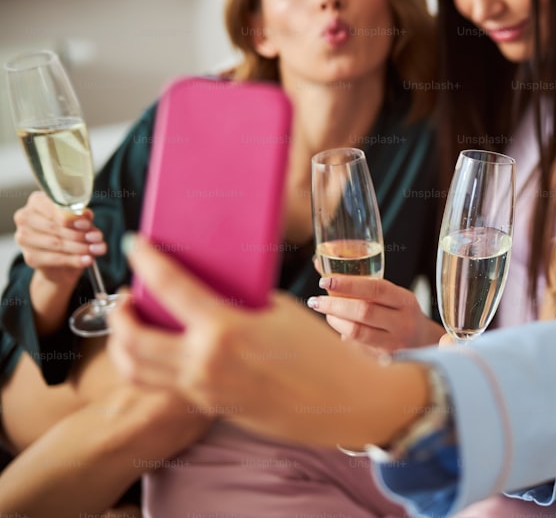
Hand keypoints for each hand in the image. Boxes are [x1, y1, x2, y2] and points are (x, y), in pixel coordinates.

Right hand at [13, 191, 105, 284]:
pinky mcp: (29, 257)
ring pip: (55, 242)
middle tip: (95, 239)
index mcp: (37, 200)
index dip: (72, 217)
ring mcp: (24, 237)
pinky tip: (87, 260)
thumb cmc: (71, 232)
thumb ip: (85, 218)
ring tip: (94, 250)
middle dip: (78, 234)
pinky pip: (54, 258)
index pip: (53, 206)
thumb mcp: (82, 221)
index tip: (87, 224)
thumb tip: (87, 218)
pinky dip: (74, 260)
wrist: (63, 261)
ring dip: (79, 247)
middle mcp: (25, 217)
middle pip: (55, 226)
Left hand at [107, 235, 425, 448]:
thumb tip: (211, 285)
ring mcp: (203, 389)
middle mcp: (205, 363)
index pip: (168, 286)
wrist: (341, 401)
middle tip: (127, 296)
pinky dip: (151, 363)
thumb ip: (239, 299)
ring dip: (123, 345)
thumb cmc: (319, 350)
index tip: (134, 243)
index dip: (145, 260)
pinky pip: (163, 384)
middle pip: (132, 338)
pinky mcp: (209, 406)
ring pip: (135, 370)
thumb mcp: (279, 310)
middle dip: (118, 314)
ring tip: (134, 325)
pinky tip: (166, 347)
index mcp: (225, 330)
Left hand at [307, 275, 445, 350]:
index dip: (349, 284)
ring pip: (357, 332)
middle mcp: (402, 322)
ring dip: (335, 321)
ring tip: (326, 313)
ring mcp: (394, 343)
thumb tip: (319, 264)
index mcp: (405, 300)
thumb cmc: (400, 313)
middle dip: (334, 305)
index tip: (326, 281)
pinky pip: (356, 346)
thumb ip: (361, 283)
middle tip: (315, 300)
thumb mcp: (392, 295)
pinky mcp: (384, 359)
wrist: (422, 343)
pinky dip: (344, 335)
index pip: (376, 288)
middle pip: (363, 312)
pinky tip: (340, 328)